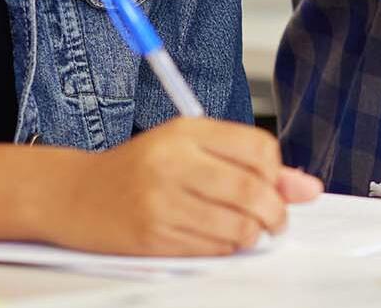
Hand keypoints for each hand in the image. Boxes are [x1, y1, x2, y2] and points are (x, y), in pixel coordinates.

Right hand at [41, 118, 326, 255]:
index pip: (259, 148)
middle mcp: (173, 162)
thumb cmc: (138, 169)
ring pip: (237, 226)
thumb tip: (308, 188)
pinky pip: (212, 249)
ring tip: (247, 230)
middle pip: (253, 191)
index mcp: (186, 131)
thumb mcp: (190, 149)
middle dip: (275, 212)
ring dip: (253, 234)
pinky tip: (217, 239)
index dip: (277, 173)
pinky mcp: (152, 236)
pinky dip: (227, 248)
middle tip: (275, 219)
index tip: (272, 183)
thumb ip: (250, 165)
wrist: (72, 194)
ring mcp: (160, 201)